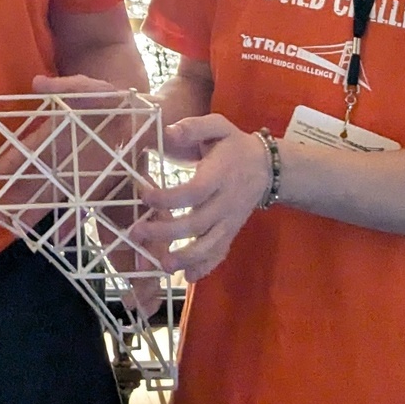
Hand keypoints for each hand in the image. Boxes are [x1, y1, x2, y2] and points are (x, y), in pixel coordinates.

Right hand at [0, 75, 132, 229]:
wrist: (140, 112)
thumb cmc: (109, 98)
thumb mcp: (88, 89)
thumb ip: (67, 87)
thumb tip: (37, 83)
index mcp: (55, 136)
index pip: (25, 153)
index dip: (9, 164)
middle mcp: (61, 159)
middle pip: (33, 181)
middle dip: (15, 197)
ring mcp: (77, 175)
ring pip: (51, 197)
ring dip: (36, 213)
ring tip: (17, 229)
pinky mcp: (96, 186)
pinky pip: (80, 206)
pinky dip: (72, 223)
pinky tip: (60, 240)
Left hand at [133, 114, 273, 281]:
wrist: (267, 168)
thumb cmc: (234, 146)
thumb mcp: (218, 126)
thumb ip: (194, 127)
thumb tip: (168, 133)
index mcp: (220, 175)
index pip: (194, 191)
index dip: (168, 197)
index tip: (143, 195)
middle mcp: (226, 202)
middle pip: (197, 223)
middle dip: (166, 232)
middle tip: (137, 232)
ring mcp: (230, 221)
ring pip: (210, 245)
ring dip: (186, 258)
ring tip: (162, 265)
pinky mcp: (231, 233)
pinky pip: (220, 254)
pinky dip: (205, 268)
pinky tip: (187, 277)